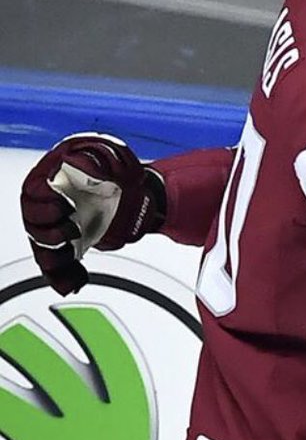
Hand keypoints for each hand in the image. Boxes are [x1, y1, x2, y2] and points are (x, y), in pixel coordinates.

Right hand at [20, 134, 163, 294]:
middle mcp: (50, 203)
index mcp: (53, 177)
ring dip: (53, 258)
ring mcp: (58, 225)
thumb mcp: (111, 156)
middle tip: (71, 230)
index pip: (34, 191)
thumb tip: (78, 165)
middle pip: (33, 221)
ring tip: (71, 260)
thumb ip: (94, 160)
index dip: (44, 200)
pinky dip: (63, 277)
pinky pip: (57, 265)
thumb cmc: (120, 172)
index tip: (62, 204)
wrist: (139, 194)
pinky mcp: (69, 245)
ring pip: (42, 247)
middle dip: (48, 229)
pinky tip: (75, 282)